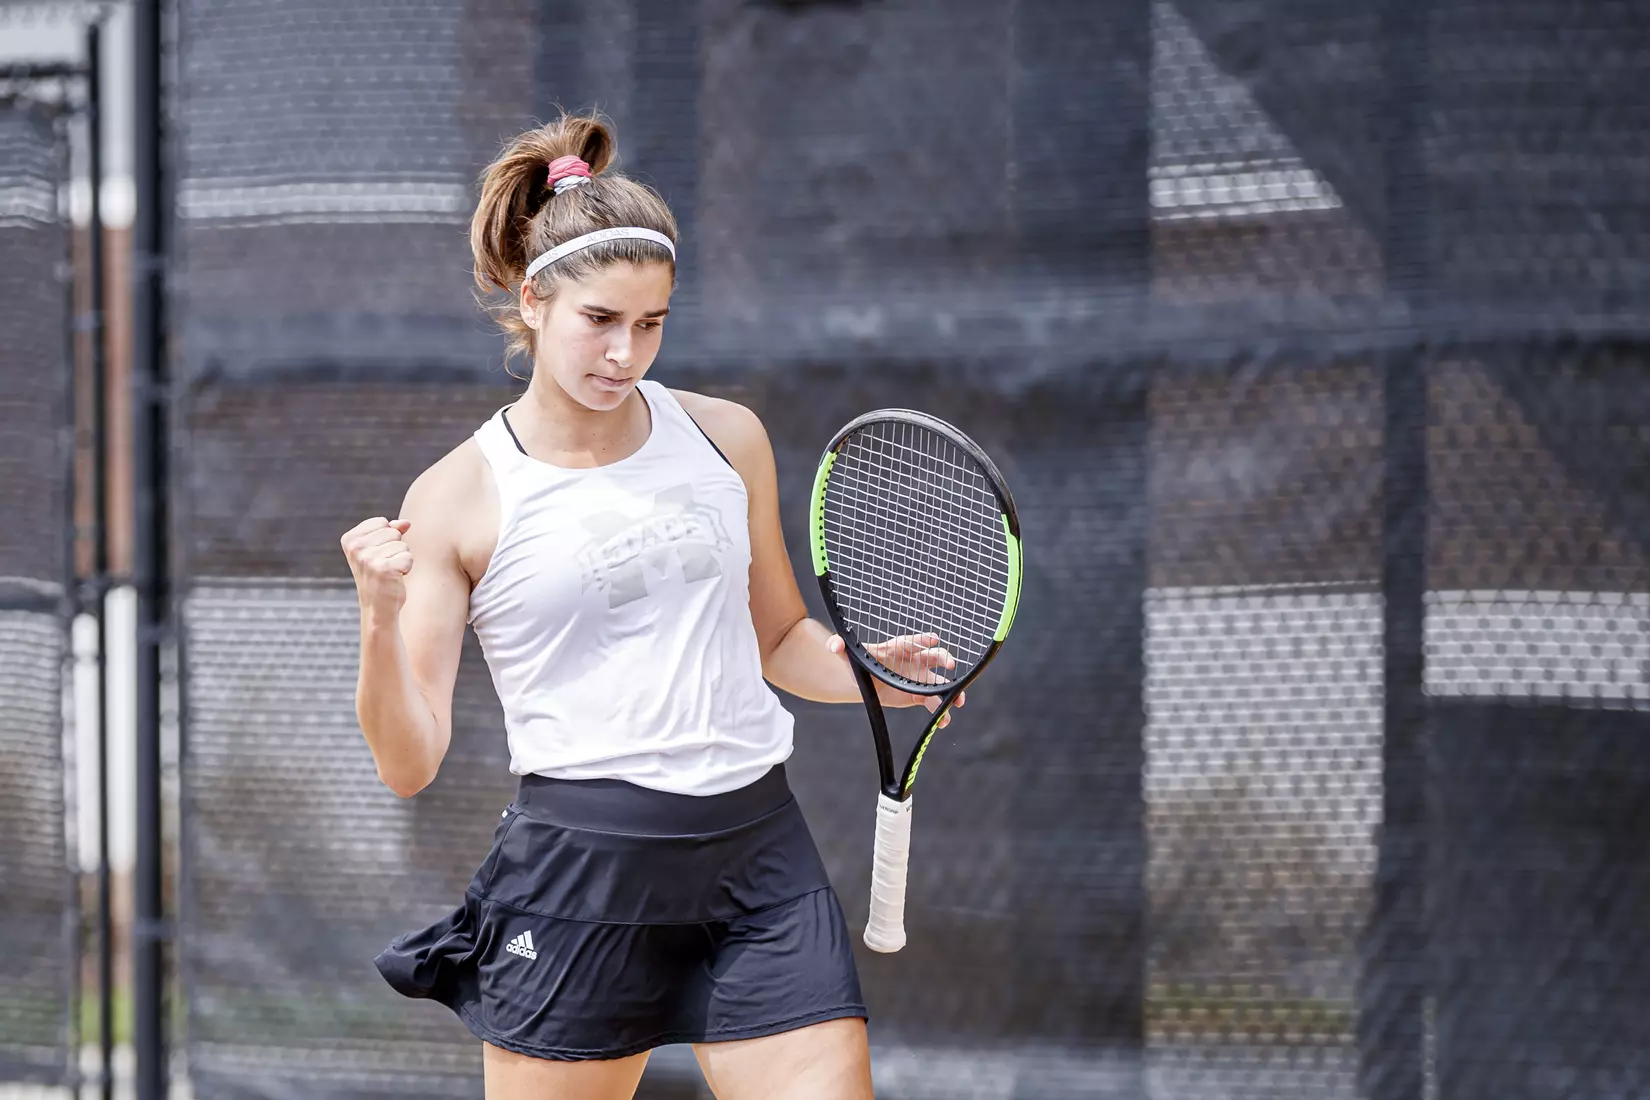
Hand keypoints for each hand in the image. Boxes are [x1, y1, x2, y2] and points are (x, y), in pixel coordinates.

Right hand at [341, 517, 413, 618]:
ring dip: (401, 558)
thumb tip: (407, 523)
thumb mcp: (379, 549)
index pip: (382, 522)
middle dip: (395, 547)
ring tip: (389, 572)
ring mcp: (368, 559)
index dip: (386, 537)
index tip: (377, 554)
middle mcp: (356, 548)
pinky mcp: (384, 569)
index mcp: (350, 539)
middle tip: (384, 565)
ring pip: (402, 545)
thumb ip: (392, 530)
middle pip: (393, 532)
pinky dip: (406, 567)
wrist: (377, 606)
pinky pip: (408, 557)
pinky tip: (395, 578)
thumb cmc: (379, 575)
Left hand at [827, 632, 966, 728]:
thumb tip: (834, 644)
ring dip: (952, 691)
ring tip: (959, 701)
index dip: (923, 639)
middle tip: (950, 665)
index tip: (934, 638)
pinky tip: (943, 722)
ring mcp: (919, 679)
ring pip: (940, 683)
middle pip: (933, 657)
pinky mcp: (918, 696)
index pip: (912, 641)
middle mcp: (914, 661)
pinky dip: (940, 712)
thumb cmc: (860, 665)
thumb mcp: (850, 658)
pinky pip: (933, 703)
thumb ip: (841, 647)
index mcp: (899, 648)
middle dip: (944, 659)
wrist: (864, 682)